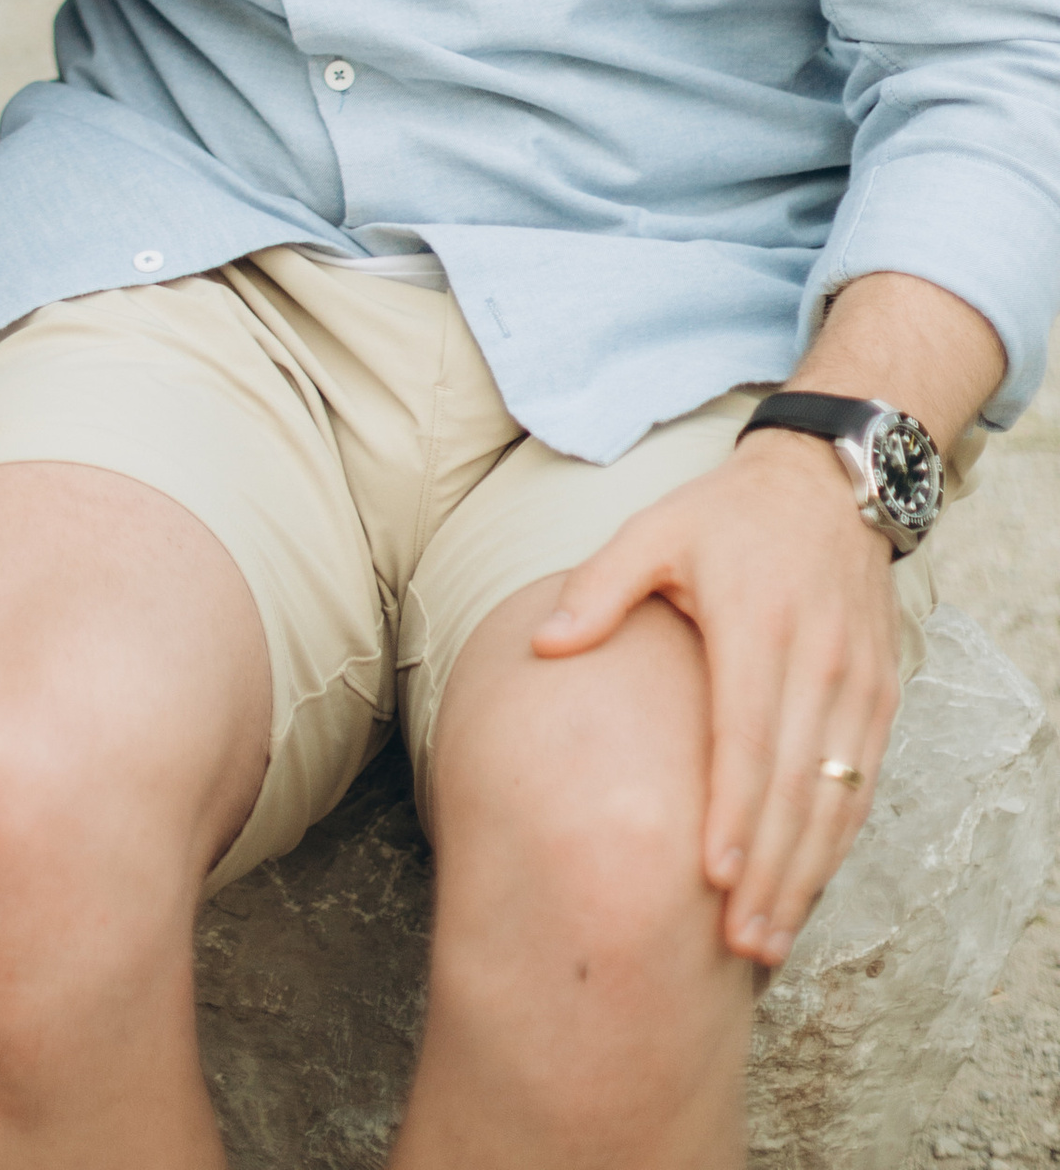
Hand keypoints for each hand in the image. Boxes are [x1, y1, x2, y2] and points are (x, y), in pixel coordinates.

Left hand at [533, 429, 902, 967]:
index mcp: (755, 623)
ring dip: (808, 872)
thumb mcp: (655, 528)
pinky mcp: (882, 693)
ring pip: (839, 797)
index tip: (714, 878)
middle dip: (771, 871)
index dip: (735, 812)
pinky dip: (839, 841)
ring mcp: (858, 681)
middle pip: (797, 786)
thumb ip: (599, 587)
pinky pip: (865, 783)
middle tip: (740, 941)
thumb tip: (542, 644)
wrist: (828, 482)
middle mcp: (817, 659)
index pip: (749, 737)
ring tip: (770, 937)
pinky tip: (809, 885)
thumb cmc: (727, 513)